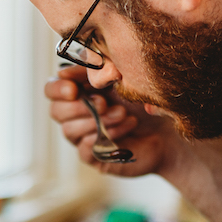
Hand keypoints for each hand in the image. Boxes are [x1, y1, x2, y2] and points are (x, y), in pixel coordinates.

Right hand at [44, 65, 186, 177]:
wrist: (170, 129)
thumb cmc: (145, 100)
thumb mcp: (122, 79)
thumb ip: (99, 69)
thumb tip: (77, 64)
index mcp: (79, 92)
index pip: (52, 89)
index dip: (58, 88)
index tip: (74, 88)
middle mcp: (76, 115)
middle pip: (56, 111)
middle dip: (79, 106)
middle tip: (104, 103)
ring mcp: (83, 137)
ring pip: (70, 130)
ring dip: (98, 120)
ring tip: (123, 113)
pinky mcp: (94, 156)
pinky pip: (86, 148)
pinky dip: (106, 136)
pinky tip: (127, 128)